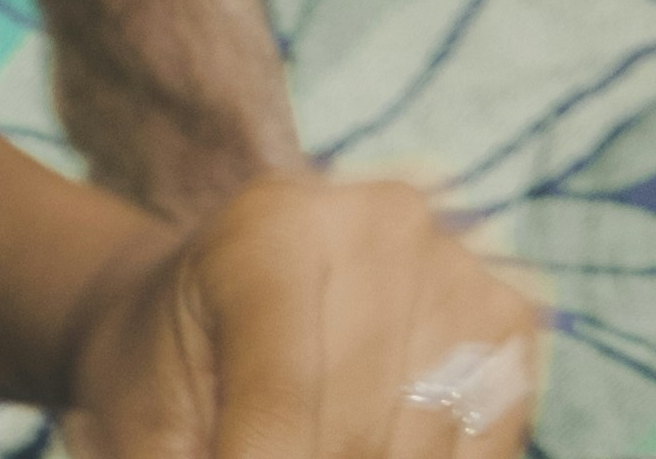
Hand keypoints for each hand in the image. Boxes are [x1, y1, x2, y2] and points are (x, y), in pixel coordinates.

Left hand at [58, 169, 545, 458]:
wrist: (211, 305)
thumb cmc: (170, 372)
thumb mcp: (148, 422)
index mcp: (269, 230)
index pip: (280, 403)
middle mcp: (378, 220)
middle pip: (355, 429)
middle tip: (268, 448)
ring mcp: (455, 259)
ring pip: (424, 442)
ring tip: (309, 439)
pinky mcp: (508, 311)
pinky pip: (488, 434)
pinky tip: (375, 441)